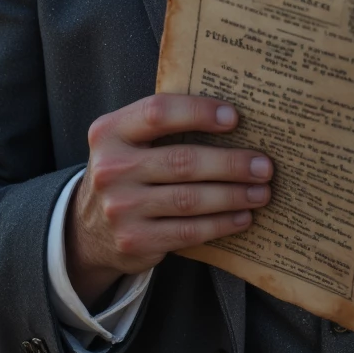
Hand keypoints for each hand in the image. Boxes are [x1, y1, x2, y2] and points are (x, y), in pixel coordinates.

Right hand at [66, 95, 271, 306]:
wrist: (89, 229)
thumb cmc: (128, 172)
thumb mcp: (128, 141)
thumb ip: (164, 125)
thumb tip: (234, 118)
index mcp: (110, 132)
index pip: (158, 112)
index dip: (199, 112)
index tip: (235, 118)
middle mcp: (110, 169)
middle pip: (183, 161)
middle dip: (231, 164)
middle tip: (264, 165)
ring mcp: (121, 208)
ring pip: (190, 200)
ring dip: (233, 195)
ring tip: (261, 192)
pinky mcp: (135, 240)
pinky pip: (189, 231)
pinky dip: (222, 223)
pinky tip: (242, 217)